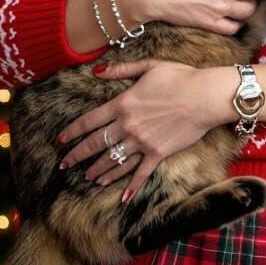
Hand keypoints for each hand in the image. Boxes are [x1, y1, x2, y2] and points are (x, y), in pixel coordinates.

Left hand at [58, 59, 233, 200]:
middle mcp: (127, 125)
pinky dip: (131, 187)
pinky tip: (123, 198)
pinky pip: (140, 173)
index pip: (88, 121)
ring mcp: (141, 142)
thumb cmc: (181, 77)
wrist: (205, 96)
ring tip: (89, 178)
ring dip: (98, 171)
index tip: (59, 141)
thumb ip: (122, 69)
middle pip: (95, 144)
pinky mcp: (157, 153)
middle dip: (77, 156)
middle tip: (65, 165)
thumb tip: (96, 71)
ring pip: (113, 161)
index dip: (71, 132)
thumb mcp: (150, 66)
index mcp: (122, 104)